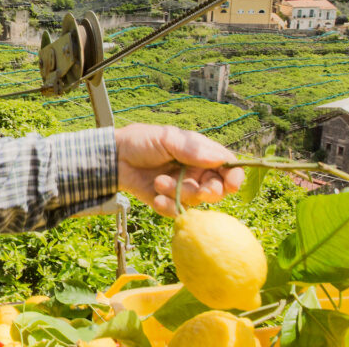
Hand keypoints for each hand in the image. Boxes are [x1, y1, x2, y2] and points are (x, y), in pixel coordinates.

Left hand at [114, 123, 244, 216]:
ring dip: (180, 194)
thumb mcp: (166, 138)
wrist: (114, 158)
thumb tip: (220, 158)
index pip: (227, 167)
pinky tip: (156, 197)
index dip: (234, 177)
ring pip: (196, 201)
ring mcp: (182, 188)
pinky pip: (177, 212)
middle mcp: (195, 172)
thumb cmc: (141, 141)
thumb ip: (192, 149)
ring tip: (159, 182)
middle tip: (199, 189)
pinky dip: (168, 206)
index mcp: (200, 154)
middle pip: (217, 189)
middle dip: (208, 191)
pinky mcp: (168, 202)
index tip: (231, 184)